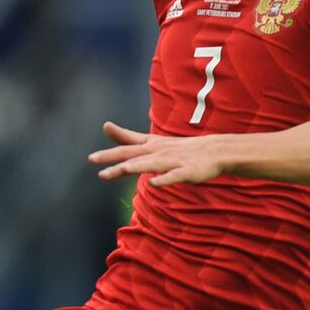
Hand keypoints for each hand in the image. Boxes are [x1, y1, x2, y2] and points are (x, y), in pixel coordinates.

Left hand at [88, 122, 224, 186]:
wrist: (215, 151)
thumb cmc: (183, 148)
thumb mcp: (155, 141)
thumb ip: (130, 138)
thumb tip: (107, 127)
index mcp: (153, 145)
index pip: (131, 141)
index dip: (117, 135)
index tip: (105, 126)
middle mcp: (160, 151)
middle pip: (134, 153)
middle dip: (113, 156)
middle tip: (93, 158)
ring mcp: (173, 161)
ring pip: (151, 164)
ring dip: (136, 166)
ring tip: (121, 169)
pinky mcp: (187, 172)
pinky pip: (174, 176)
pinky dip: (164, 179)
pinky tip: (154, 183)